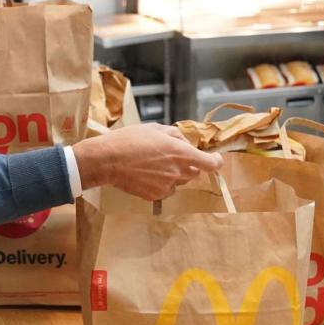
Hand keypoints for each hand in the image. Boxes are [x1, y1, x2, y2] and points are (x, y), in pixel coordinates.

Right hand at [72, 123, 223, 200]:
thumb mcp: (155, 128)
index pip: (211, 164)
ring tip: (153, 165)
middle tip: (169, 157)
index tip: (214, 159)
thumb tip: (184, 141)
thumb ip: (175, 135)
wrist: (107, 160)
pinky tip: (146, 175)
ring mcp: (167, 186)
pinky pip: (166, 190)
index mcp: (181, 153)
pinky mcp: (156, 196)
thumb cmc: (130, 140)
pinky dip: (161, 184)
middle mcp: (178, 171)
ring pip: (180, 181)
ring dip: (174, 175)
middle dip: (187, 165)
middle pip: (194, 172)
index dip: (215, 161)